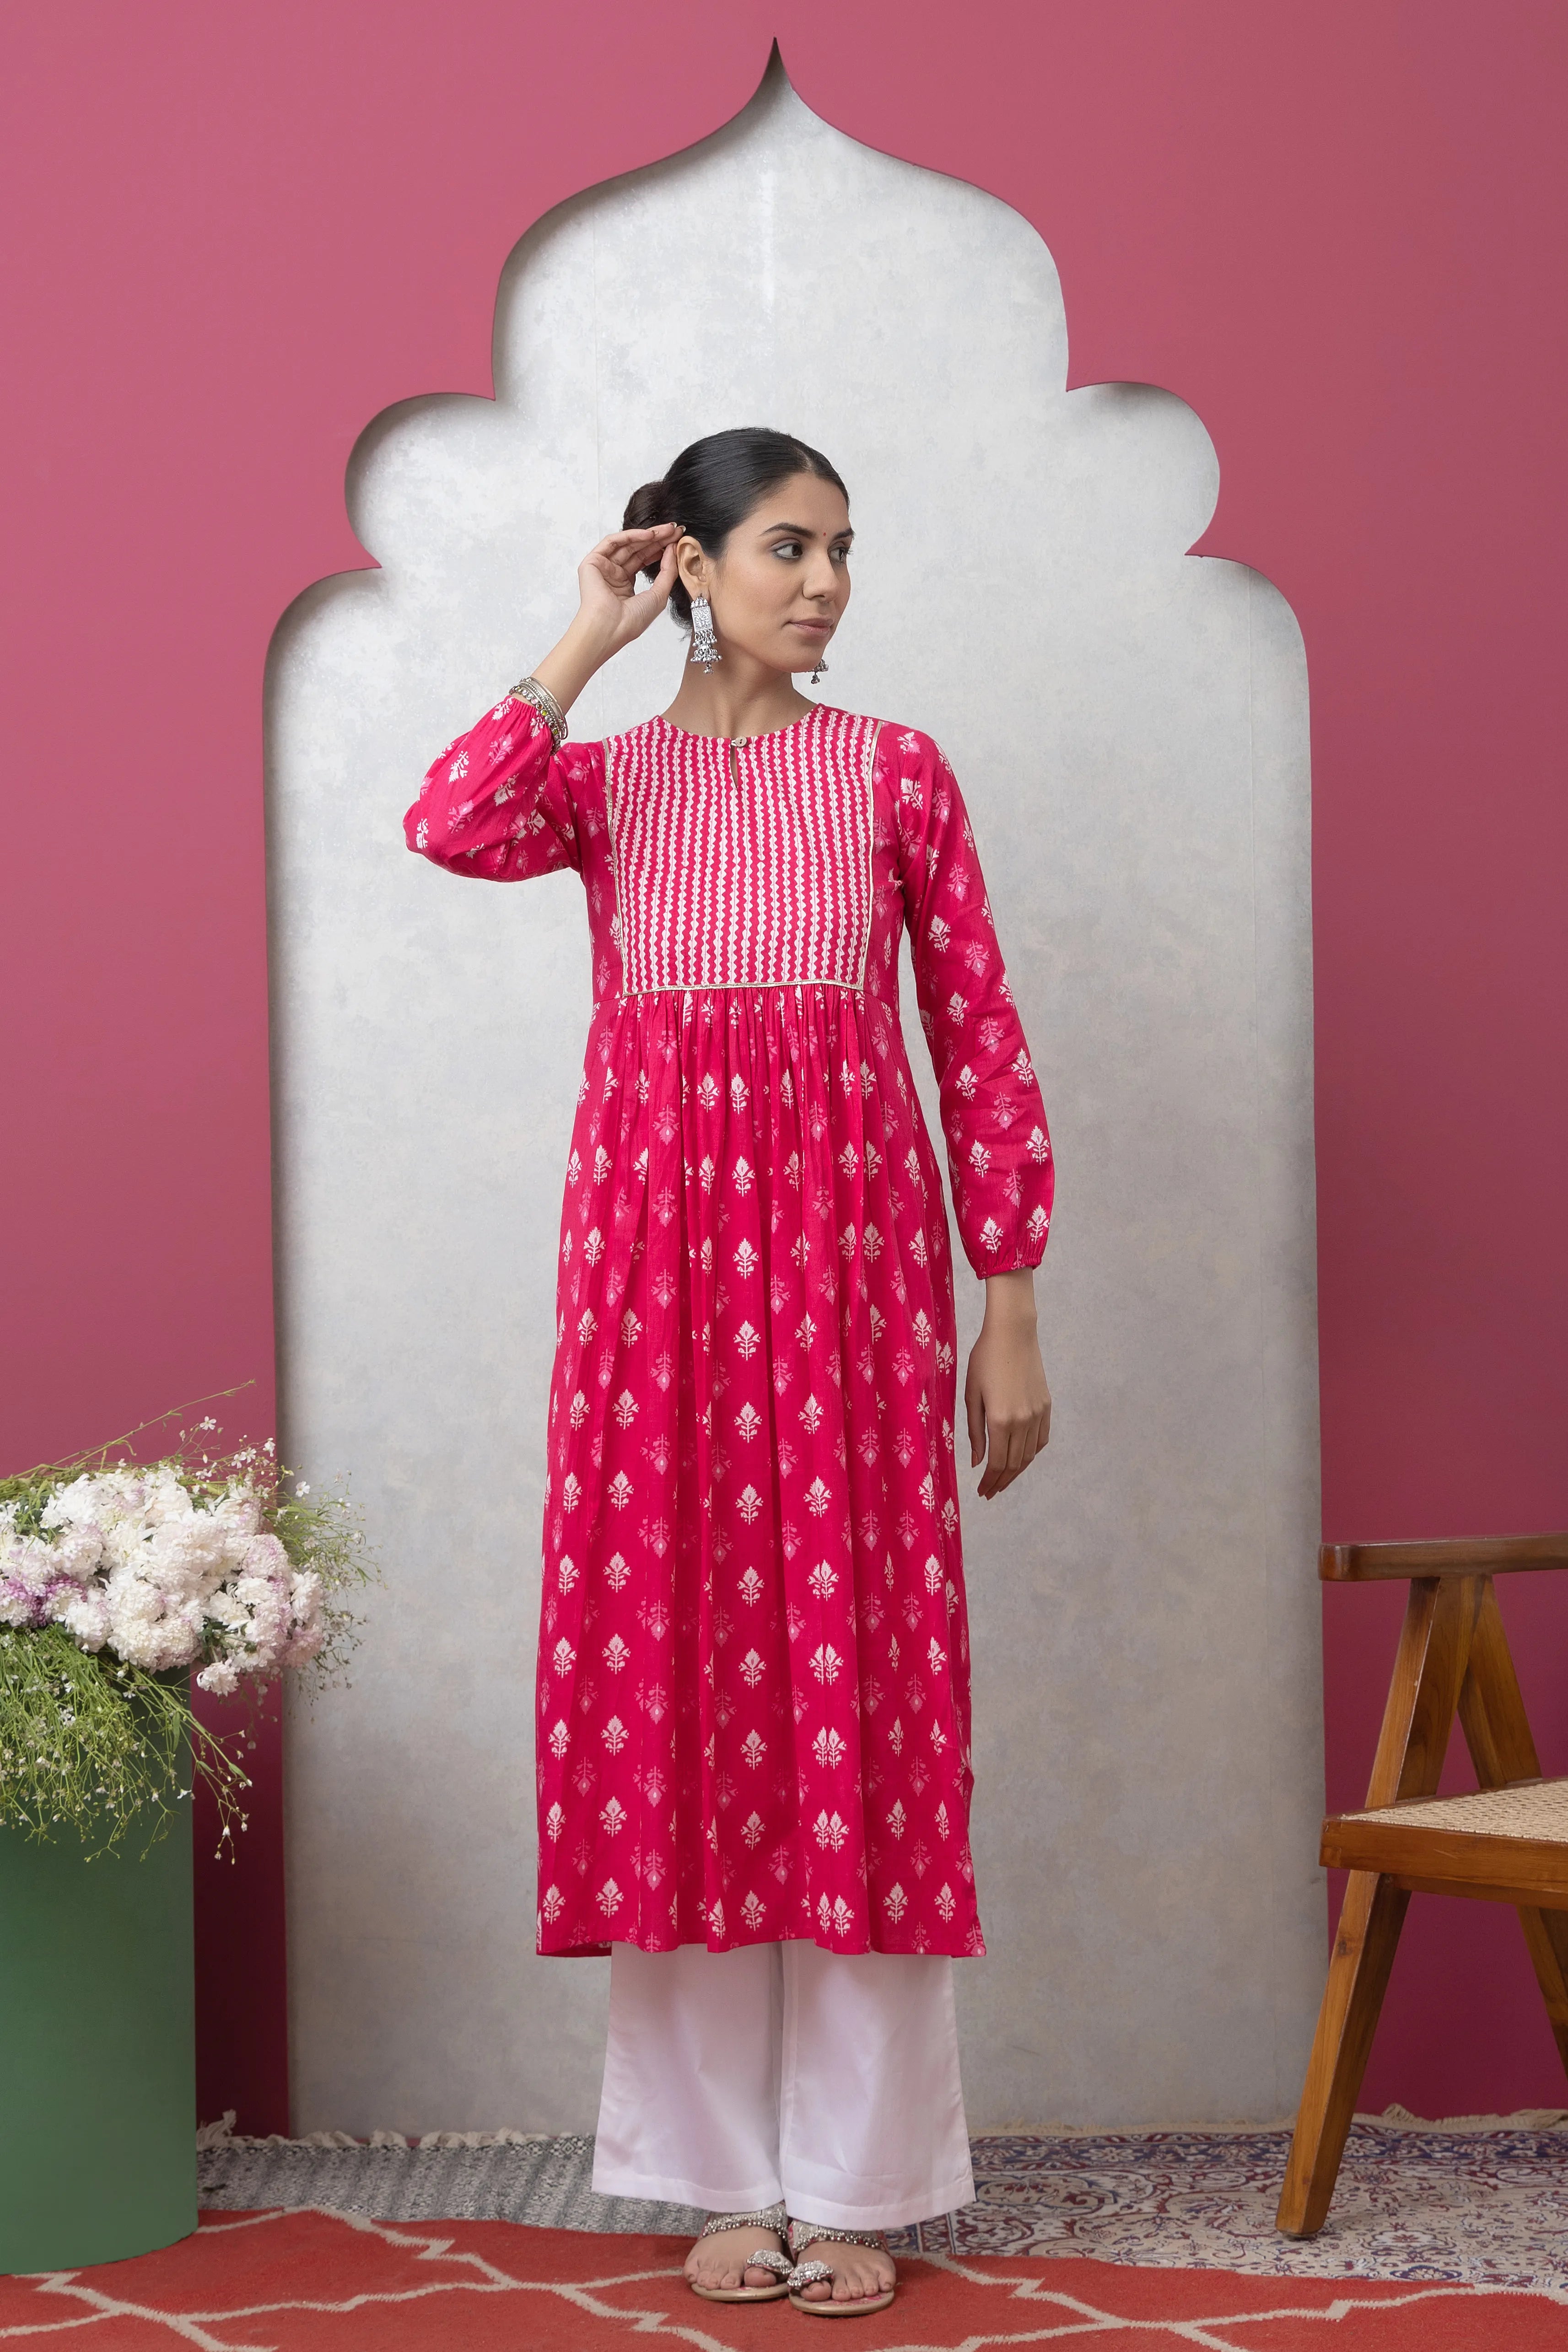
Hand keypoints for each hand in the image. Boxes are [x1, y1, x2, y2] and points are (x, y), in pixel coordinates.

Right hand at [531, 526, 680, 718]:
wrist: (609, 628)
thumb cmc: (631, 621)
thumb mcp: (658, 595)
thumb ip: (667, 571)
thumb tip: (672, 549)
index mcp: (625, 586)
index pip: (644, 561)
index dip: (661, 549)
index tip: (678, 540)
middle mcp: (613, 575)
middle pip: (637, 550)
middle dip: (657, 539)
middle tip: (675, 530)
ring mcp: (603, 568)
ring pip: (627, 544)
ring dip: (648, 535)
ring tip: (667, 530)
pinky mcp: (592, 562)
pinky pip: (613, 542)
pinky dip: (631, 536)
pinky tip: (649, 535)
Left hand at [964, 1270, 1051, 1499]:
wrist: (1013, 1334)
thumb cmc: (984, 1359)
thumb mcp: (972, 1394)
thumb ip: (974, 1431)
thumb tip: (978, 1462)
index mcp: (1000, 1420)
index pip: (998, 1463)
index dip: (989, 1481)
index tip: (982, 1491)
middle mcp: (1023, 1421)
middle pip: (1015, 1463)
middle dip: (1002, 1481)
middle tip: (990, 1492)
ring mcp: (1038, 1414)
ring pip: (1029, 1454)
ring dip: (1017, 1471)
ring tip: (1003, 1479)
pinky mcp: (1046, 1406)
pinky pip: (1041, 1439)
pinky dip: (1031, 1453)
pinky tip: (1021, 1458)